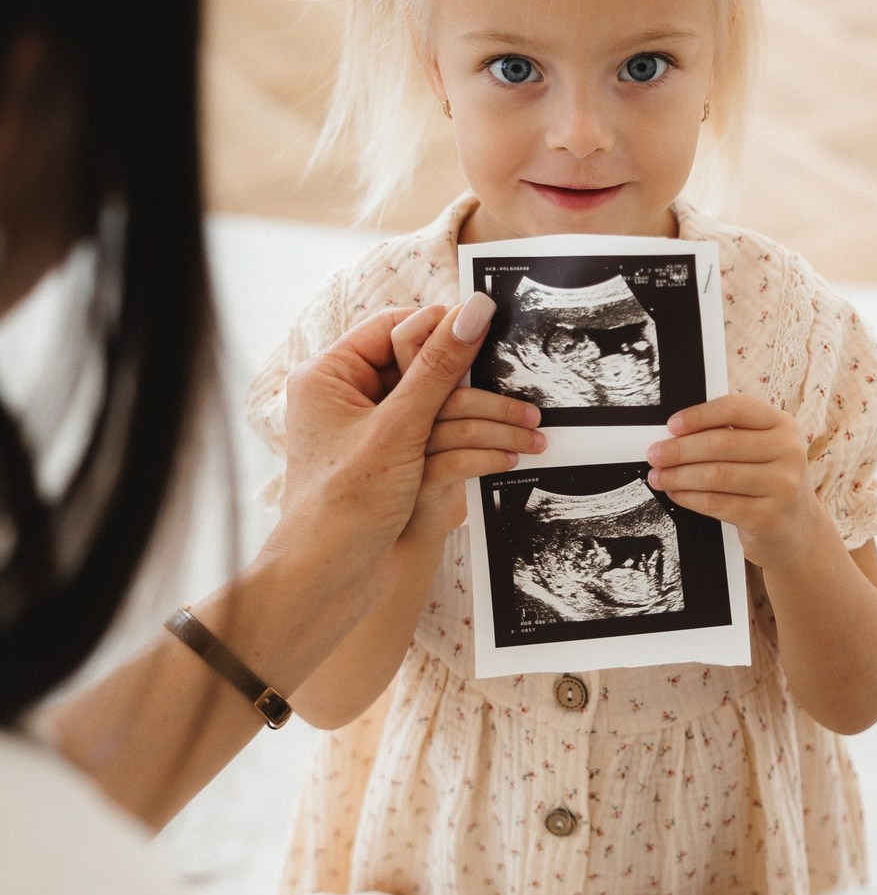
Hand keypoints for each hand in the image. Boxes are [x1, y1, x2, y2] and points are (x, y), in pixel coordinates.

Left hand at [268, 293, 535, 613]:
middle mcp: (351, 399)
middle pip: (425, 372)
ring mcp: (375, 433)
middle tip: (523, 402)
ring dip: (485, 426)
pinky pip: (440, 444)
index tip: (490, 335)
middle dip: (476, 392)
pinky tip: (507, 459)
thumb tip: (473, 311)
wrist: (328, 583)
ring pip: (440, 412)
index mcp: (332, 376)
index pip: (396, 328)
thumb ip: (438, 367)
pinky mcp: (396, 465)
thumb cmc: (342, 505)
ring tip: (530, 436)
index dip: (444, 331)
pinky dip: (473, 452)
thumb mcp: (398, 428)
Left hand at [645, 394, 818, 567]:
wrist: (796, 527)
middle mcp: (787, 451)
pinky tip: (676, 494)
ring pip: (716, 475)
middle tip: (655, 454)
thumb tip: (674, 435)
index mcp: (782, 425)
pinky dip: (690, 498)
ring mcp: (782, 485)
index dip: (699, 415)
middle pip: (721, 443)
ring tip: (659, 477)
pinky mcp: (768, 516)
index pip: (736, 408)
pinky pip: (717, 503)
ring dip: (679, 476)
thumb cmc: (767, 481)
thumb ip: (728, 435)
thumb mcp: (761, 448)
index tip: (672, 425)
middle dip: (680, 449)